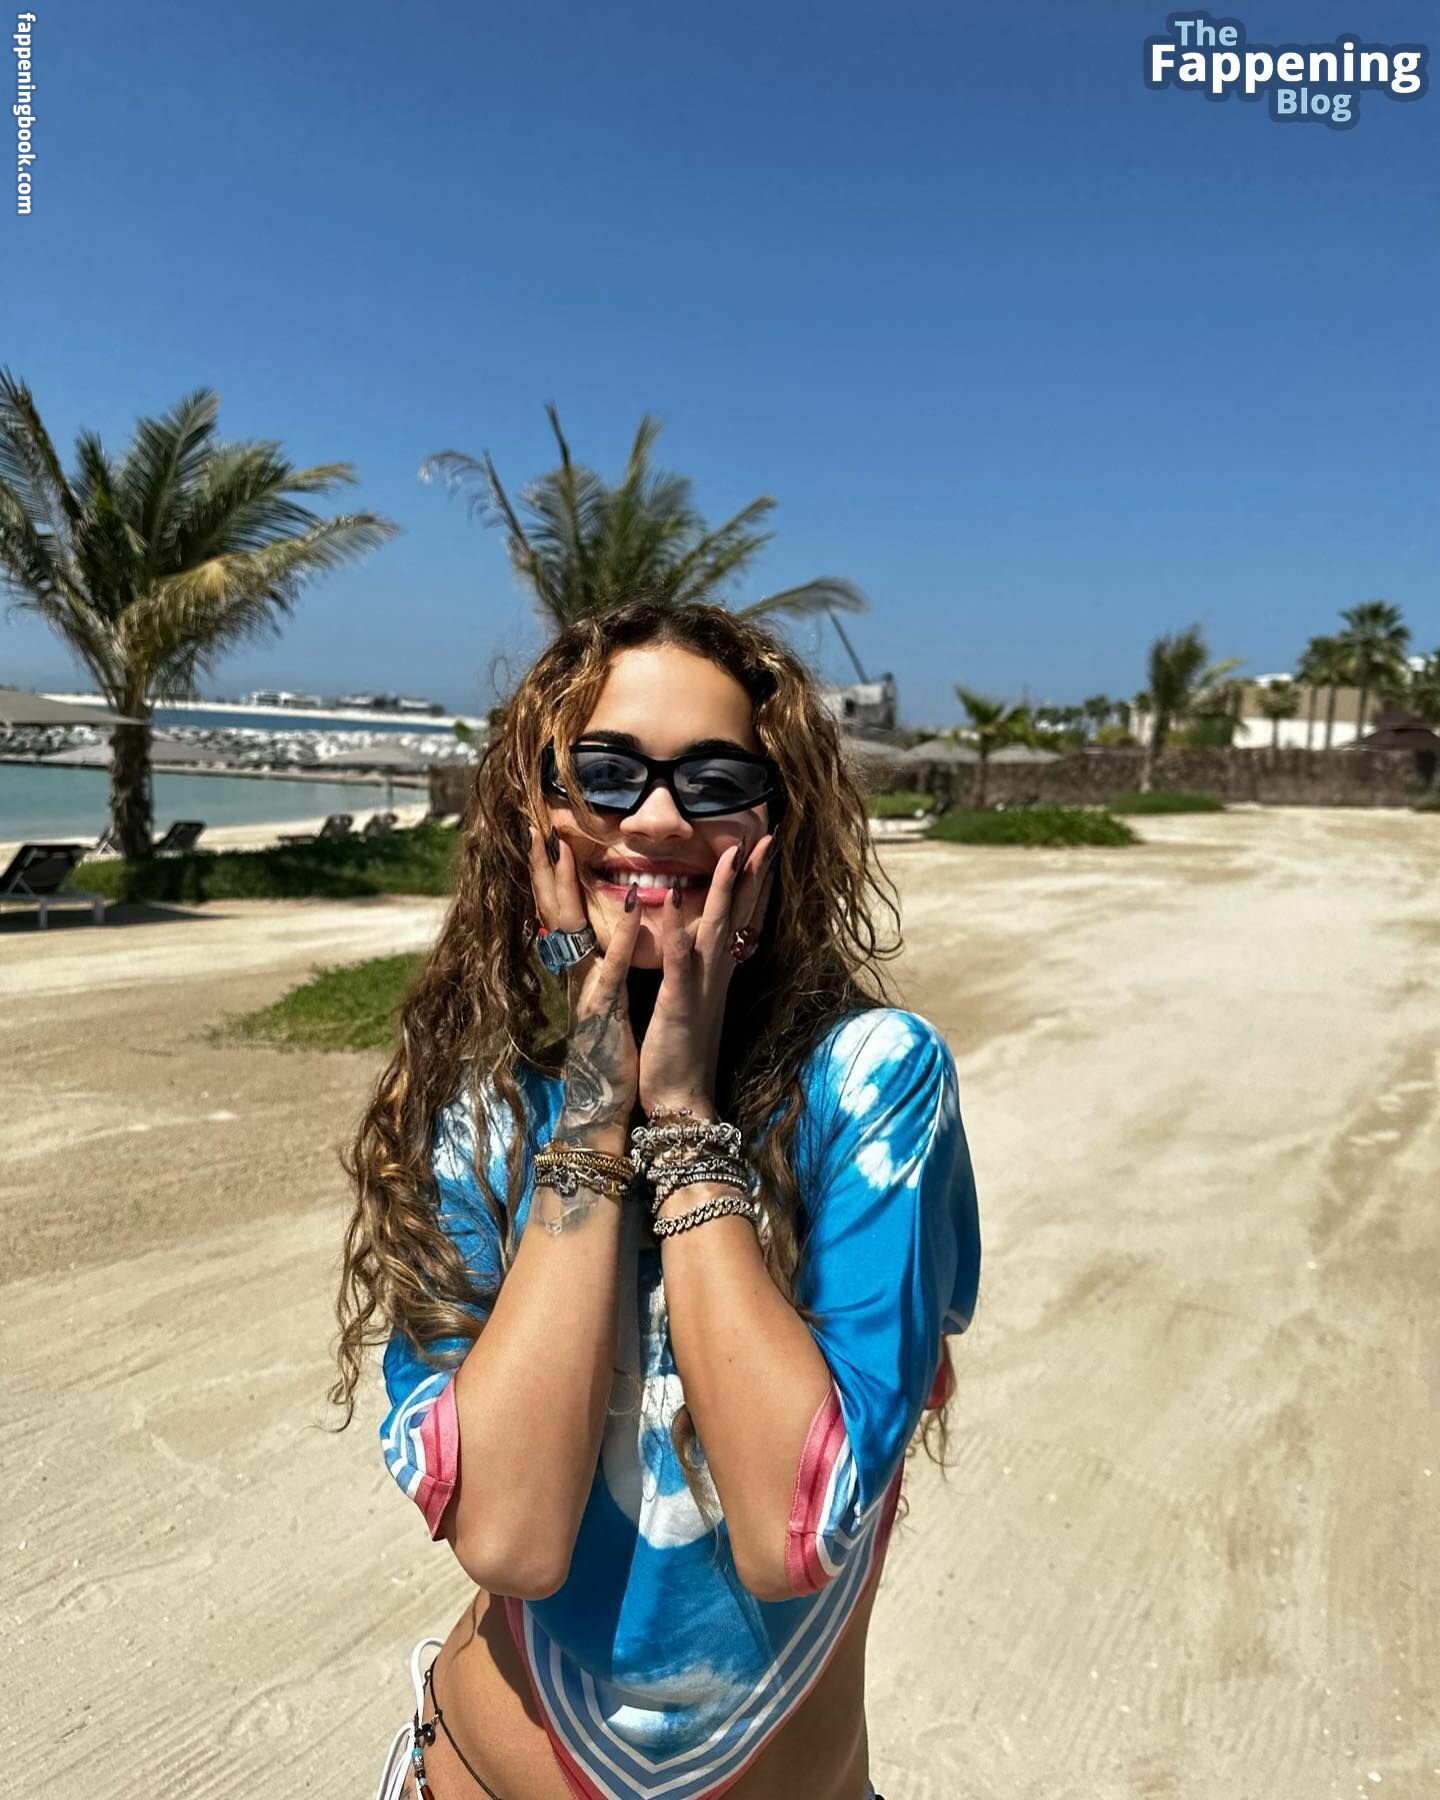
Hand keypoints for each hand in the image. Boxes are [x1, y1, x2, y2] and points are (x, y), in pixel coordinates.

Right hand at [528, 823, 644, 1148]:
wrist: (608, 1108)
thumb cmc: (613, 1056)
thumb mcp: (606, 1003)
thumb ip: (600, 968)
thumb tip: (594, 939)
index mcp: (583, 971)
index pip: (562, 913)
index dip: (551, 874)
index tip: (546, 834)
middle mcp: (578, 976)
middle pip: (555, 912)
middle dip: (545, 868)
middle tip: (536, 825)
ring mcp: (587, 992)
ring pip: (572, 931)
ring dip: (567, 887)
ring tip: (563, 847)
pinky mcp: (605, 1013)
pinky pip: (614, 968)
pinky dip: (623, 935)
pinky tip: (632, 906)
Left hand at [638, 834, 775, 1117]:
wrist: (683, 1101)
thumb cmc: (680, 1052)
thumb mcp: (688, 1000)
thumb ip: (692, 966)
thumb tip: (690, 935)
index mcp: (715, 971)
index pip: (737, 917)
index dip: (749, 882)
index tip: (760, 847)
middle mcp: (715, 974)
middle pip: (737, 914)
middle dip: (750, 874)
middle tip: (767, 837)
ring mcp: (701, 988)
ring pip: (715, 930)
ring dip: (722, 891)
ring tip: (729, 852)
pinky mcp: (680, 1005)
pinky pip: (680, 963)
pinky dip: (678, 932)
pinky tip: (675, 903)